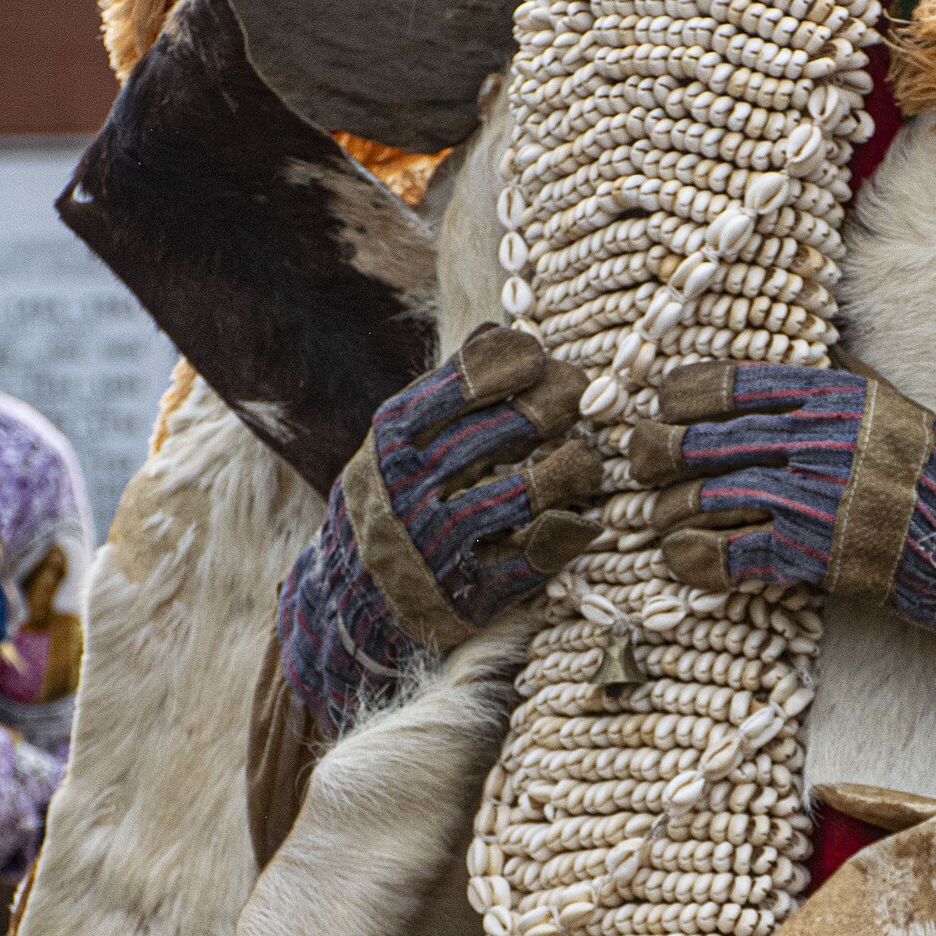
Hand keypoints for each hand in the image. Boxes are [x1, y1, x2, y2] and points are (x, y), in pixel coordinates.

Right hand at [280, 324, 601, 729]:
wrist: (350, 603)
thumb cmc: (393, 502)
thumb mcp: (397, 444)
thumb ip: (445, 395)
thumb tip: (503, 333)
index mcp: (391, 444)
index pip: (458, 388)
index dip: (511, 365)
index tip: (541, 357)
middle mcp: (409, 492)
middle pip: (498, 434)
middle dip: (551, 407)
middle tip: (580, 398)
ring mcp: (436, 547)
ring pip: (520, 499)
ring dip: (568, 472)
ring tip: (586, 460)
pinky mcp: (465, 598)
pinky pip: (527, 564)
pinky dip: (563, 537)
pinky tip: (582, 519)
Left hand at [628, 360, 935, 661]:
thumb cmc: (929, 473)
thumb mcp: (890, 404)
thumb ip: (839, 375)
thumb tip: (802, 341)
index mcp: (833, 396)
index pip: (736, 382)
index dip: (681, 395)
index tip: (658, 405)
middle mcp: (821, 440)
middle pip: (712, 440)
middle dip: (661, 452)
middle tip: (641, 463)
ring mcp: (818, 497)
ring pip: (716, 496)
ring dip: (674, 512)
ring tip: (657, 520)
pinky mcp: (819, 553)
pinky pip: (739, 553)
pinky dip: (700, 560)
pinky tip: (680, 562)